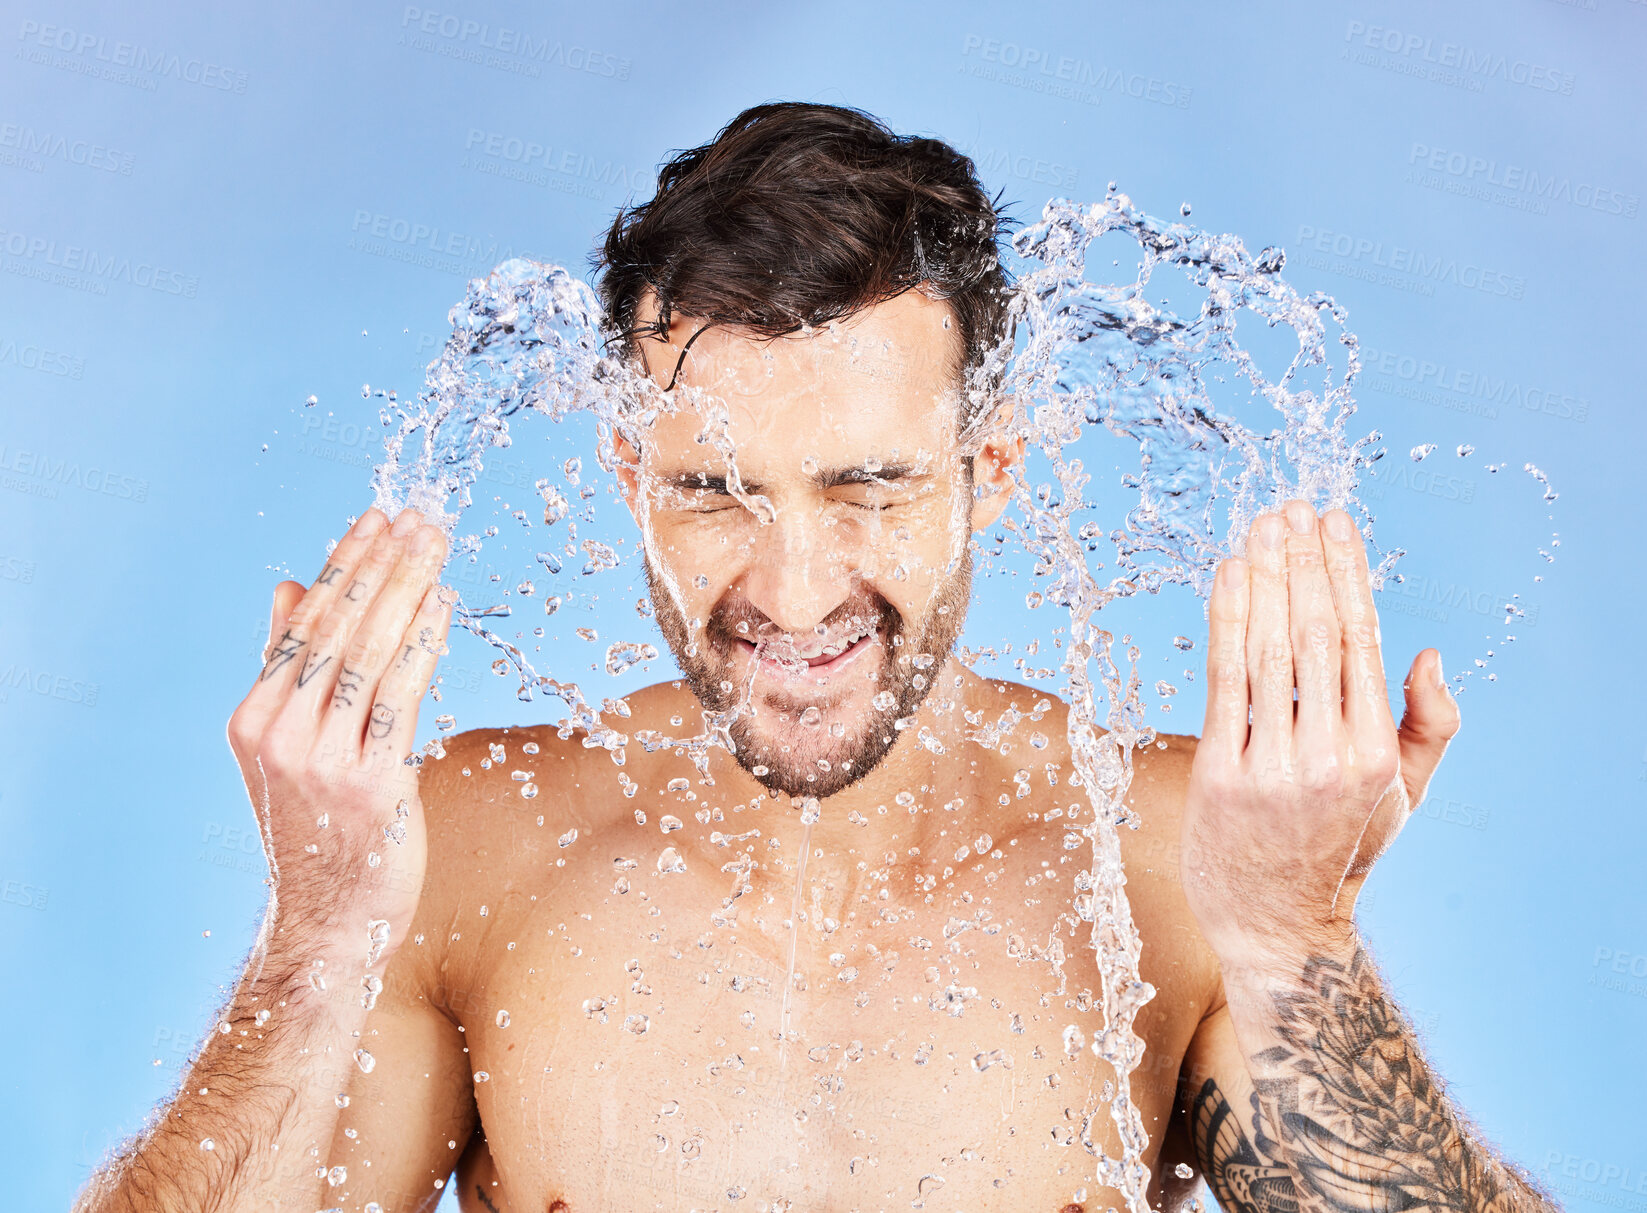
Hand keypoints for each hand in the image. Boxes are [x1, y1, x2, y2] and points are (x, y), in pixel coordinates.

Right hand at [226, 507, 451, 971]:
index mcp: (254, 717)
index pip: (305, 623)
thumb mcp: (286, 746)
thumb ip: (289, 666)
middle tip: (419, 517)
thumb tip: (292, 587)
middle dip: (383, 564)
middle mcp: (280, 733)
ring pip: (371, 653)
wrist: (329, 921)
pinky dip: (424, 644)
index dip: (345, 565)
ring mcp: (322, 758)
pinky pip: (403, 696)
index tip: (377, 517)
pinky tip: (442, 604)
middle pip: (339, 629)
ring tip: (434, 543)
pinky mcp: (370, 781)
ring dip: (407, 589)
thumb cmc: (317, 828)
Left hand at [1181, 501, 1460, 961]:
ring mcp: (1271, 766)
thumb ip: (1429, 726)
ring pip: (1267, 649)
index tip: (1334, 522)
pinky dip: (1225, 621)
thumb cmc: (1340, 847)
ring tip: (1260, 528)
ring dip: (1262, 578)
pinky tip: (1227, 575)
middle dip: (1301, 561)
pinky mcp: (1220, 775)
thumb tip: (1429, 654)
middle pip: (1312, 633)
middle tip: (1291, 508)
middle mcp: (1327, 755)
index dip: (1345, 574)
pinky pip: (1223, 682)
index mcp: (1376, 752)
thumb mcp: (1402, 795)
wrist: (1277, 923)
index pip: (1360, 640)